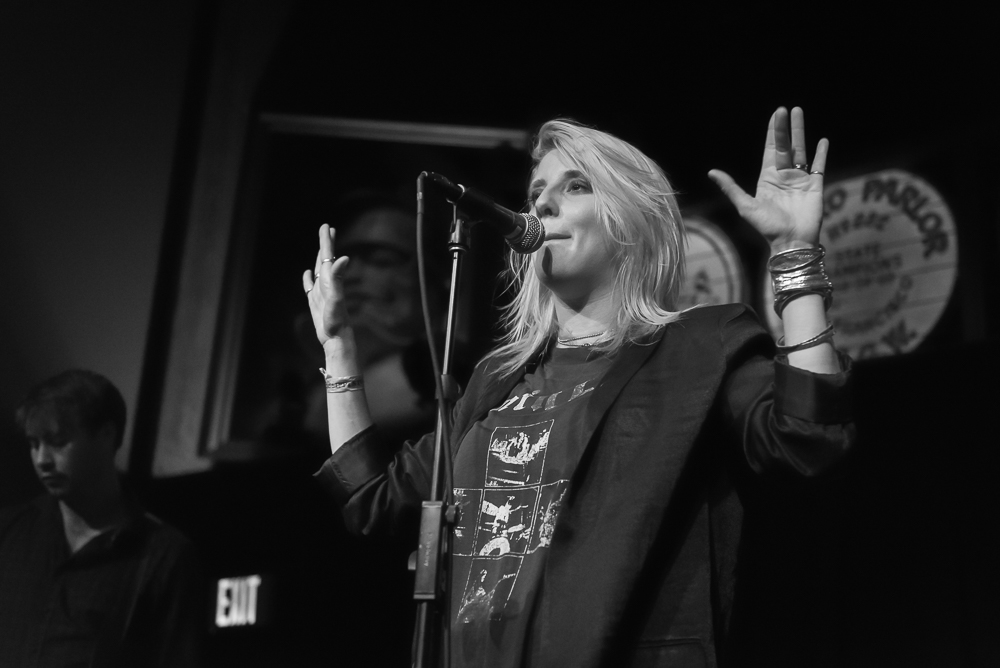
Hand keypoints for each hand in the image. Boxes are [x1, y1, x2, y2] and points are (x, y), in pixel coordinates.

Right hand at [302, 224, 351, 349]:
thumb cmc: (337, 320)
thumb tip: (345, 258)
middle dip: (325, 244)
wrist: (336, 338)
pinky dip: (308, 278)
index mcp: (330, 279)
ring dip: (318, 258)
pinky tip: (307, 274)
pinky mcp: (316, 302)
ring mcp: (321, 293)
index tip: (327, 226)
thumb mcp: (336, 297)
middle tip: (327, 228)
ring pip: (318, 270)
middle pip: (325, 259)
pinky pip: (310, 286)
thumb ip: (339, 277)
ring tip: (320, 248)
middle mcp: (327, 284)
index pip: (328, 255)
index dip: (327, 241)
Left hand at [708, 107, 827, 248]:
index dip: (773, 132)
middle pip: (786, 146)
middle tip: (786, 108)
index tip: (776, 115)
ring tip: (800, 114)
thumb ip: (731, 187)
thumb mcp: (745, 205)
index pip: (771, 149)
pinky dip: (821, 154)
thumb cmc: (767, 227)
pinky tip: (823, 141)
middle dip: (786, 128)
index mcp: (768, 178)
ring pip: (802, 151)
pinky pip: (819, 166)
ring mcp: (800, 180)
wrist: (790, 242)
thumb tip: (712, 172)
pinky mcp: (815, 186)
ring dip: (801, 133)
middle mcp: (784, 176)